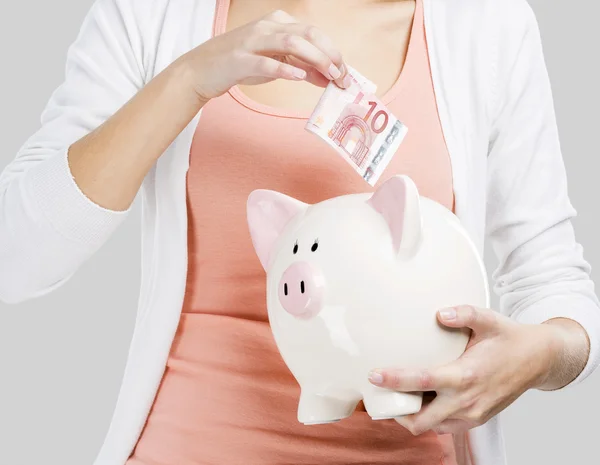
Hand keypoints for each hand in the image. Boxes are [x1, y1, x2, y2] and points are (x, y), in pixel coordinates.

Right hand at [177, 9, 350, 101]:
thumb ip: (301, 67)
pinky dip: (285, 69)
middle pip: (308, 35)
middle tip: (343, 77)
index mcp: (278, 24)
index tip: (346, 74)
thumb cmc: (240, 65)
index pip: (314, 34)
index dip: (334, 52)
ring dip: (315, 60)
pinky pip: (266, 62)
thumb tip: (329, 78)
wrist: (201, 70)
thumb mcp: (275, 64)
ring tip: (329, 77)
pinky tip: (299, 77)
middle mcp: (267, 28)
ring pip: (291, 43)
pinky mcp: (239, 60)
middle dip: (330, 55)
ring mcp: (252, 42)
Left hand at [367, 305, 574, 435]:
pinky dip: (429, 418)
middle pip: (420, 420)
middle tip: (379, 395)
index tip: (373, 376)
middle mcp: (467, 401)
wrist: (539, 360)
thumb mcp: (489, 319)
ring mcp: (472, 415)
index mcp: (466, 375)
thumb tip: (439, 314)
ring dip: (412, 416)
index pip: (422, 382)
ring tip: (398, 396)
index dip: (395, 381)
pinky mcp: (475, 420)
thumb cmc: (510, 339)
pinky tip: (422, 399)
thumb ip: (464, 313)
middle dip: (396, 411)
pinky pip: (444, 427)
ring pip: (431, 427)